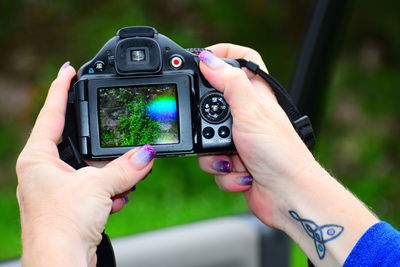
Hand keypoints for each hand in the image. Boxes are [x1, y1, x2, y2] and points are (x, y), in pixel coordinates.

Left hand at [16, 62, 154, 265]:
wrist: (62, 265)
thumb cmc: (60, 227)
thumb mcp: (97, 187)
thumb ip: (125, 168)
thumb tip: (147, 154)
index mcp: (37, 159)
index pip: (50, 114)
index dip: (61, 89)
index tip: (70, 70)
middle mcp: (45, 171)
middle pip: (76, 141)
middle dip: (98, 141)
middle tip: (113, 124)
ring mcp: (58, 189)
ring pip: (91, 168)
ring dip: (111, 173)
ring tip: (124, 178)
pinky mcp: (73, 205)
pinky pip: (96, 187)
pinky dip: (111, 191)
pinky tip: (117, 200)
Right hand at [197, 44, 316, 227]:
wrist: (288, 196)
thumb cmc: (281, 154)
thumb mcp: (252, 113)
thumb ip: (230, 84)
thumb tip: (209, 60)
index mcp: (255, 96)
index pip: (242, 61)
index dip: (224, 54)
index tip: (203, 58)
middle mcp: (247, 116)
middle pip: (212, 104)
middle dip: (206, 123)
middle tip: (215, 131)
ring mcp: (240, 140)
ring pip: (207, 139)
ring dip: (215, 156)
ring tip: (233, 159)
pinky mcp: (234, 162)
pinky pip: (214, 163)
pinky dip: (225, 172)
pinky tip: (243, 175)